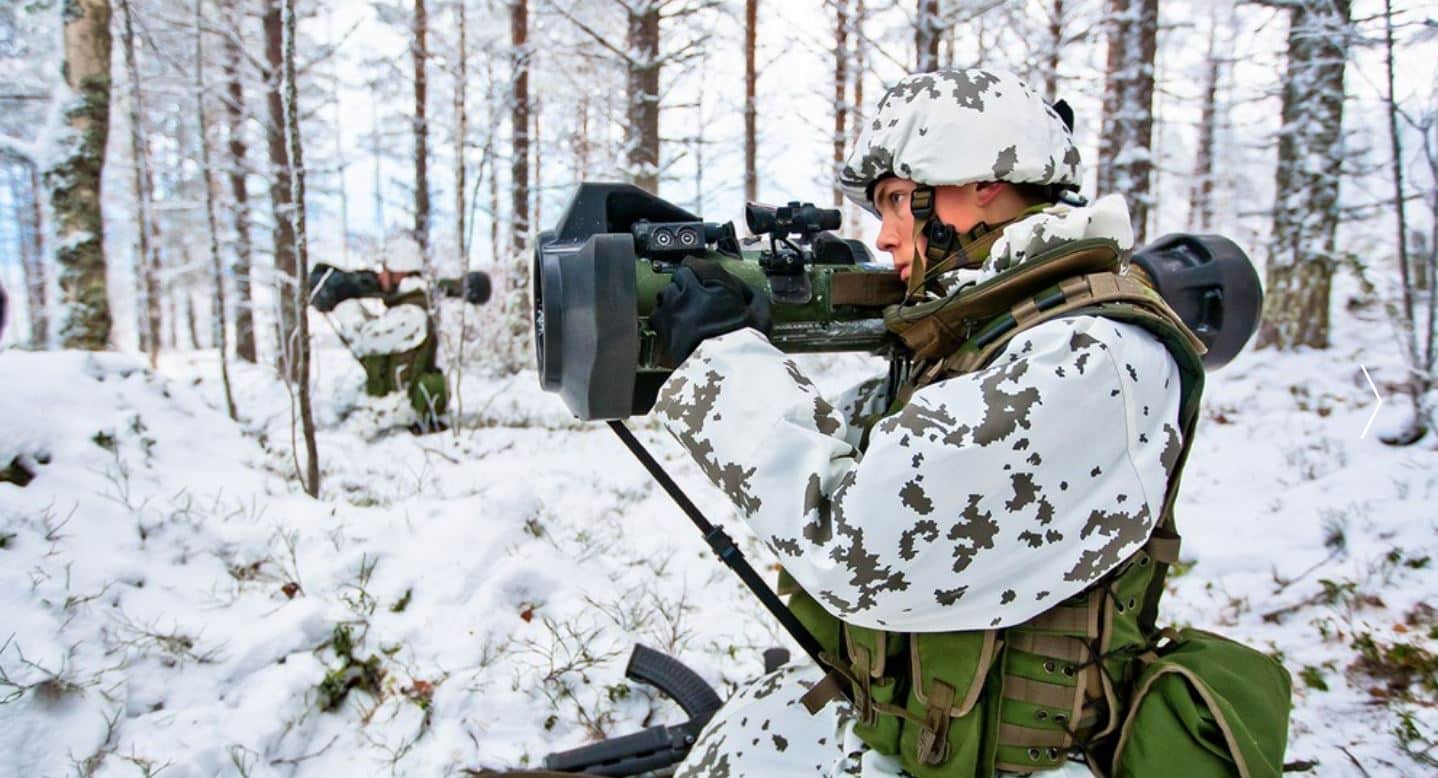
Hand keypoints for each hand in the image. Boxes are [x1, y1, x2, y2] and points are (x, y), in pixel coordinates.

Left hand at [649, 258, 771, 365]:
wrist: (719, 371)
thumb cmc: (740, 346)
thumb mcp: (761, 318)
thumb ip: (756, 298)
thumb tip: (750, 293)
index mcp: (715, 285)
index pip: (700, 264)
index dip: (701, 270)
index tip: (704, 276)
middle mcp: (691, 291)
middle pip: (681, 275)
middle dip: (687, 283)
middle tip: (697, 295)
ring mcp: (674, 307)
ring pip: (667, 292)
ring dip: (674, 297)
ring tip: (685, 310)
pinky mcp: (662, 325)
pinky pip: (657, 311)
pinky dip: (663, 315)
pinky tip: (674, 323)